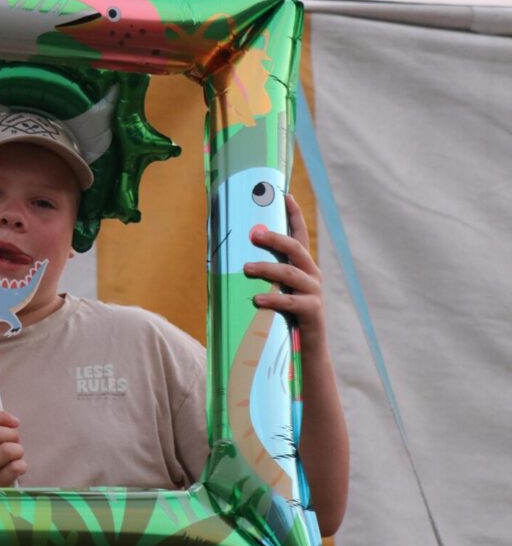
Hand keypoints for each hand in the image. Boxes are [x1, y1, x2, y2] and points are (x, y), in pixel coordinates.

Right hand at [0, 410, 25, 486]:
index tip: (15, 422)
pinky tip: (17, 468)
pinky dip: (21, 465)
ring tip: (16, 456)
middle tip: (15, 441)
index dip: (3, 417)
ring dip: (18, 450)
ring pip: (7, 450)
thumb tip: (14, 422)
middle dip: (13, 434)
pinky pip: (14, 469)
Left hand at [244, 194, 325, 346]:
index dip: (294, 214)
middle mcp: (311, 274)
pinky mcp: (312, 311)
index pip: (300, 234)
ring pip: (290, 273)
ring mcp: (313, 292)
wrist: (307, 350)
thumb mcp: (274, 289)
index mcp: (302, 266)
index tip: (285, 195)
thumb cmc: (283, 315)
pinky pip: (290, 301)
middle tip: (255, 233)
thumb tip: (232, 259)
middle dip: (275, 238)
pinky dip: (273, 298)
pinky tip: (257, 299)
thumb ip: (262, 275)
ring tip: (246, 268)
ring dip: (267, 268)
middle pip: (296, 248)